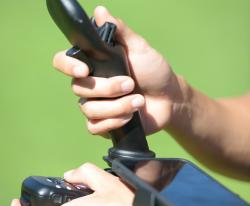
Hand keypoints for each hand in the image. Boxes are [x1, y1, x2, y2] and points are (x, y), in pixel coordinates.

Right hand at [53, 6, 187, 135]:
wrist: (169, 99)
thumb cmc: (154, 71)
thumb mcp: (140, 49)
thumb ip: (121, 32)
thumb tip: (100, 11)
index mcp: (95, 65)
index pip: (65, 62)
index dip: (67, 65)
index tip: (84, 69)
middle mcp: (92, 85)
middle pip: (79, 88)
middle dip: (107, 88)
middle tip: (130, 83)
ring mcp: (97, 105)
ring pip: (88, 109)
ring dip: (115, 107)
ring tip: (138, 102)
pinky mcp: (104, 123)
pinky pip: (94, 127)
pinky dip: (112, 122)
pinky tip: (129, 117)